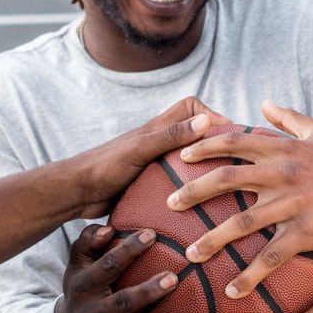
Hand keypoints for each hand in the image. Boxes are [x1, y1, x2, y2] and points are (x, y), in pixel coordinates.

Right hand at [54, 225, 193, 312]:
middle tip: (173, 278)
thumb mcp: (79, 260)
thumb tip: (108, 229)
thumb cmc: (86, 283)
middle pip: (121, 304)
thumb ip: (89, 239)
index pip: (106, 266)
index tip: (152, 234)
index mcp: (82, 286)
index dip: (127, 250)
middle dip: (146, 292)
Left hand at [69, 97, 226, 219]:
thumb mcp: (140, 150)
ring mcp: (155, 163)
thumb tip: (205, 121)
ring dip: (205, 167)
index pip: (191, 107)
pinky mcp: (151, 184)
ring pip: (189, 159)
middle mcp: (159, 142)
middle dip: (215, 141)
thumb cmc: (104, 166)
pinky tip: (203, 205)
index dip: (211, 115)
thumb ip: (170, 135)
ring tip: (226, 184)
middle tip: (236, 159)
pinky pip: (178, 181)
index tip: (230, 134)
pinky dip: (191, 188)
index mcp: (158, 128)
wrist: (76, 192)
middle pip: (194, 133)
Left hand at [171, 101, 312, 296]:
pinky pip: (271, 257)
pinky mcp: (306, 233)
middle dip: (193, 191)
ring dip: (212, 240)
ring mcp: (293, 205)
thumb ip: (290, 118)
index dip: (204, 146)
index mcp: (283, 149)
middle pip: (226, 180)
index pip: (234, 141)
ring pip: (242, 223)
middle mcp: (283, 174)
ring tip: (191, 255)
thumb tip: (265, 104)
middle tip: (169, 204)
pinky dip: (250, 276)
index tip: (182, 156)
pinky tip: (232, 291)